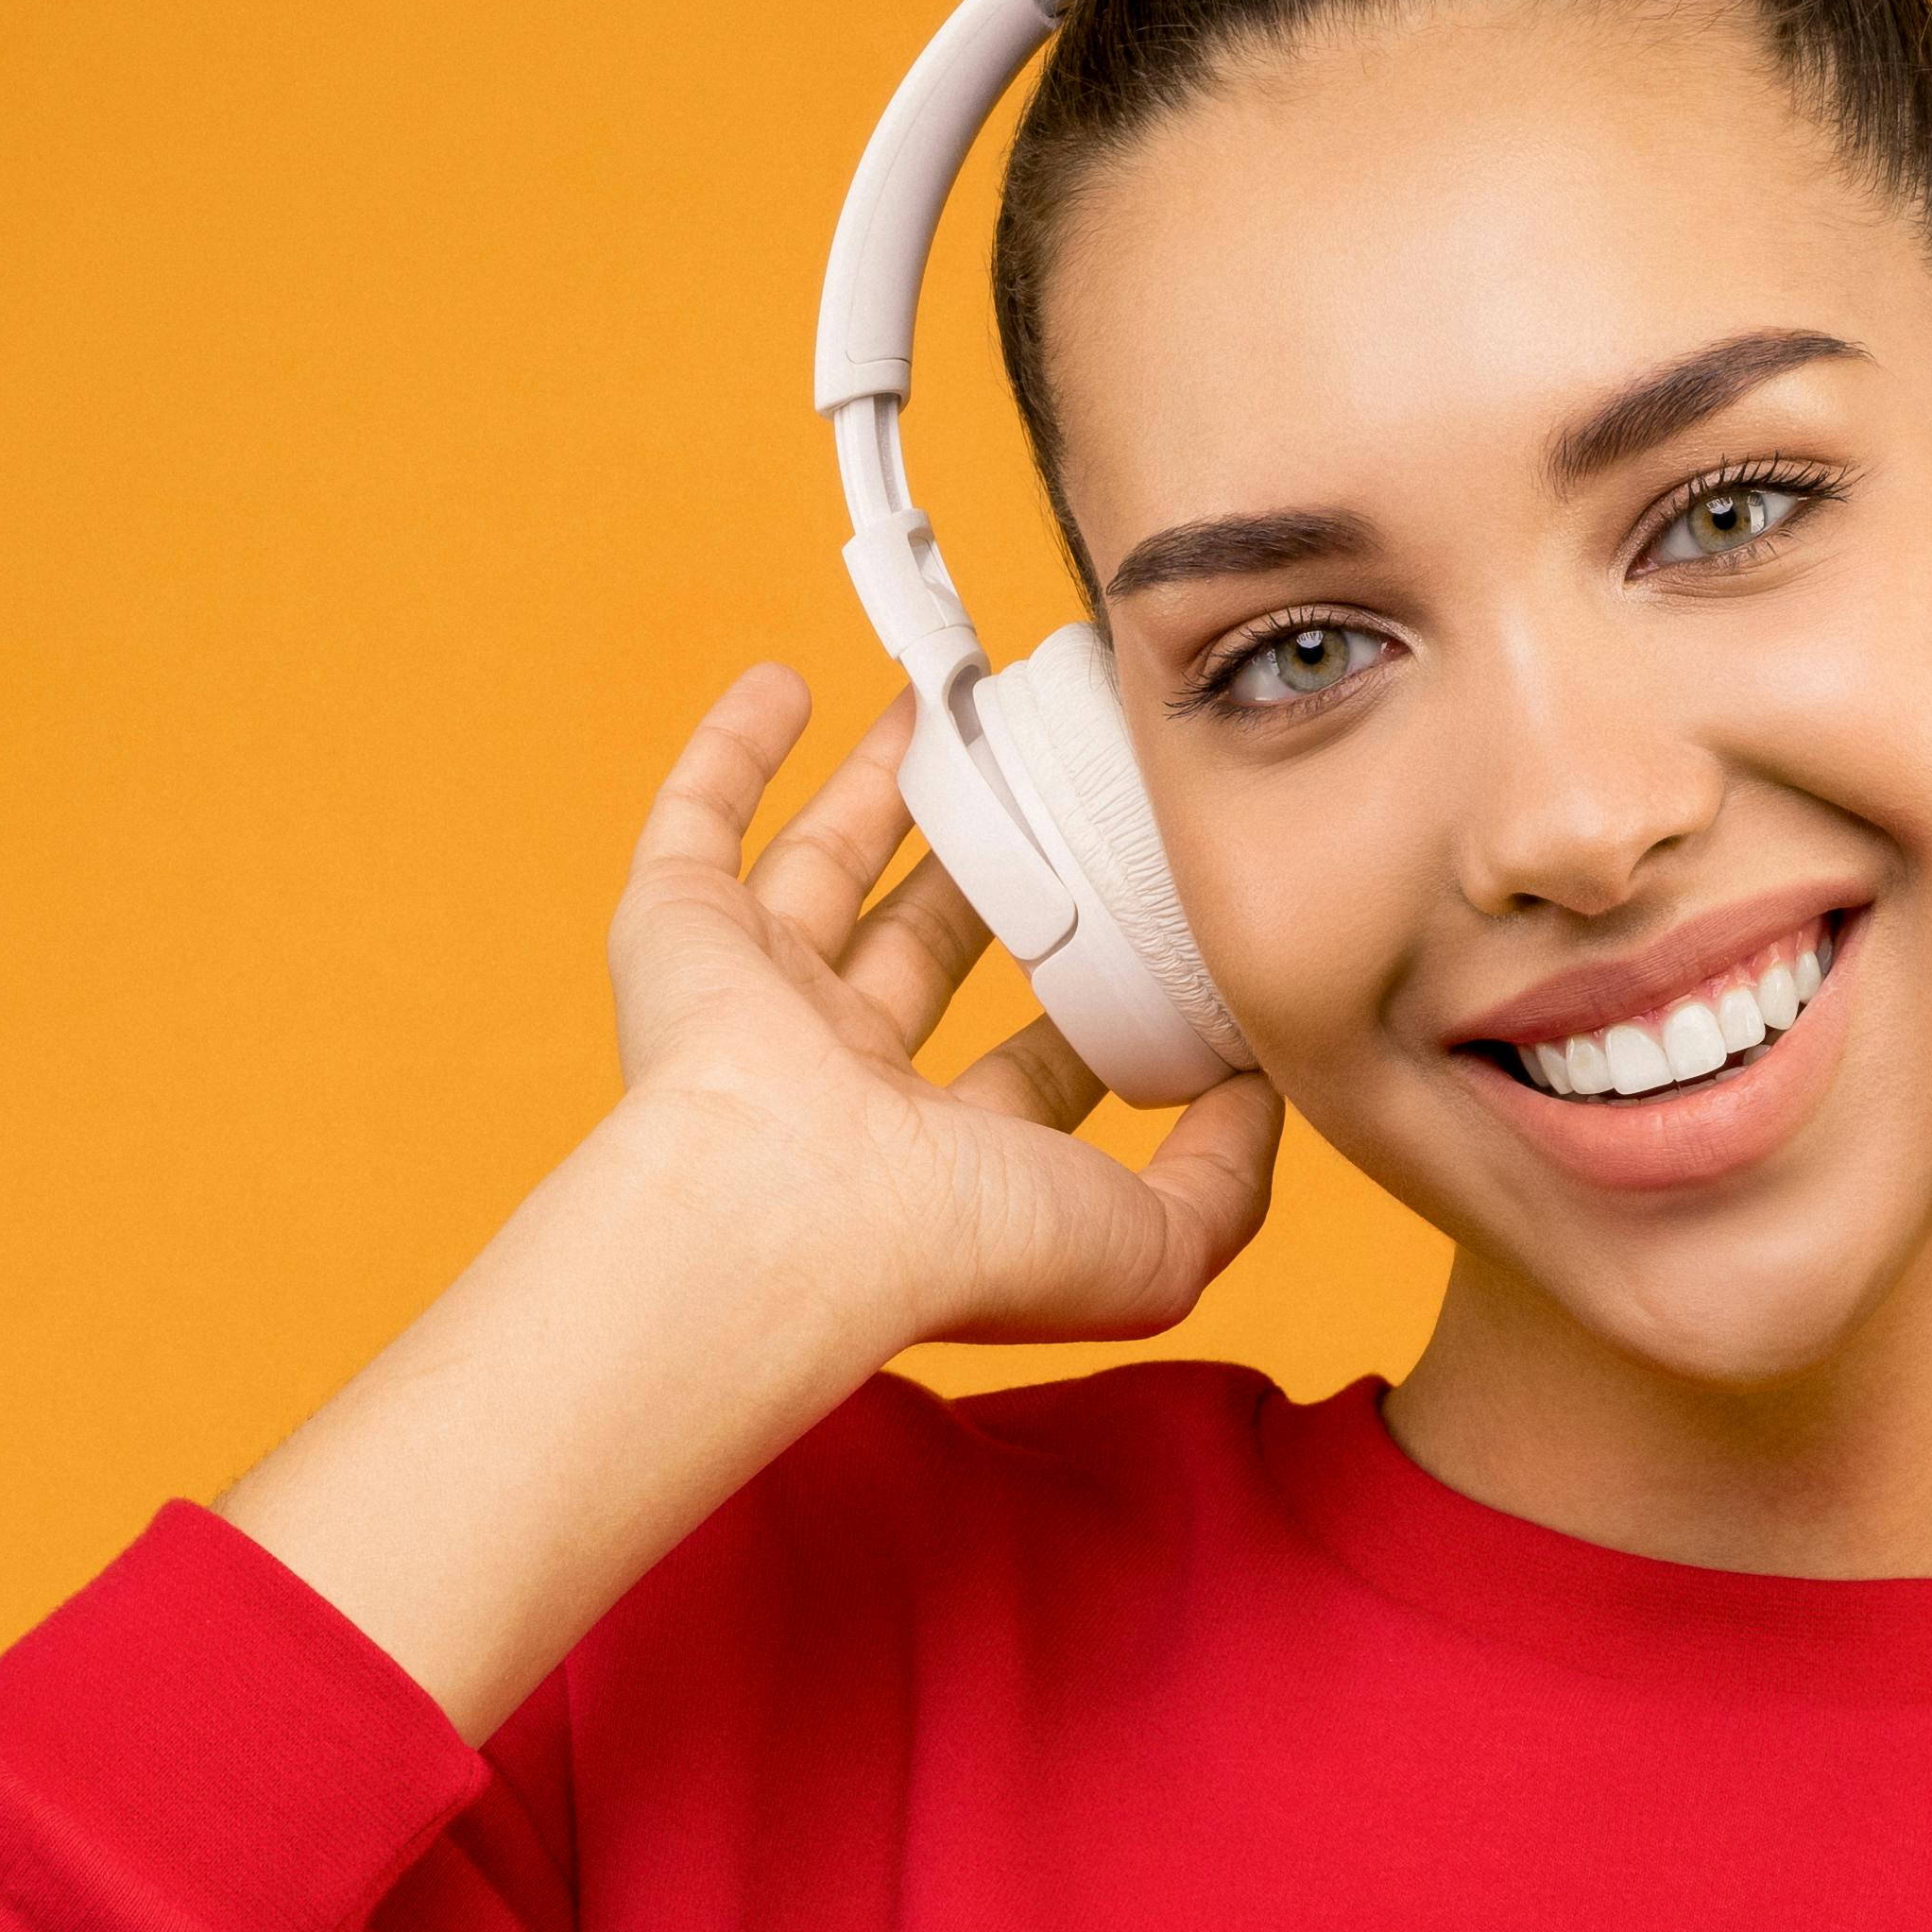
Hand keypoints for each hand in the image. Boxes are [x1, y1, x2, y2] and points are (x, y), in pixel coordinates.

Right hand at [603, 664, 1284, 1354]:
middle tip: (1049, 779)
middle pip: (927, 946)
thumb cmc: (957, 1248)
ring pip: (825, 872)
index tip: (1149, 908)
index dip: (1094, 994)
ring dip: (882, 789)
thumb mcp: (1154, 1243)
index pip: (1032, 1068)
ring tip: (941, 709)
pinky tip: (784, 683)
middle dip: (989, 865)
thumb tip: (1256, 1090)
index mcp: (949, 1161)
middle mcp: (847, 1084)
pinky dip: (730, 751)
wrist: (786, 1221)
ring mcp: (757, 1006)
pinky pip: (696, 826)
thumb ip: (1225, 1179)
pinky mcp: (675, 938)